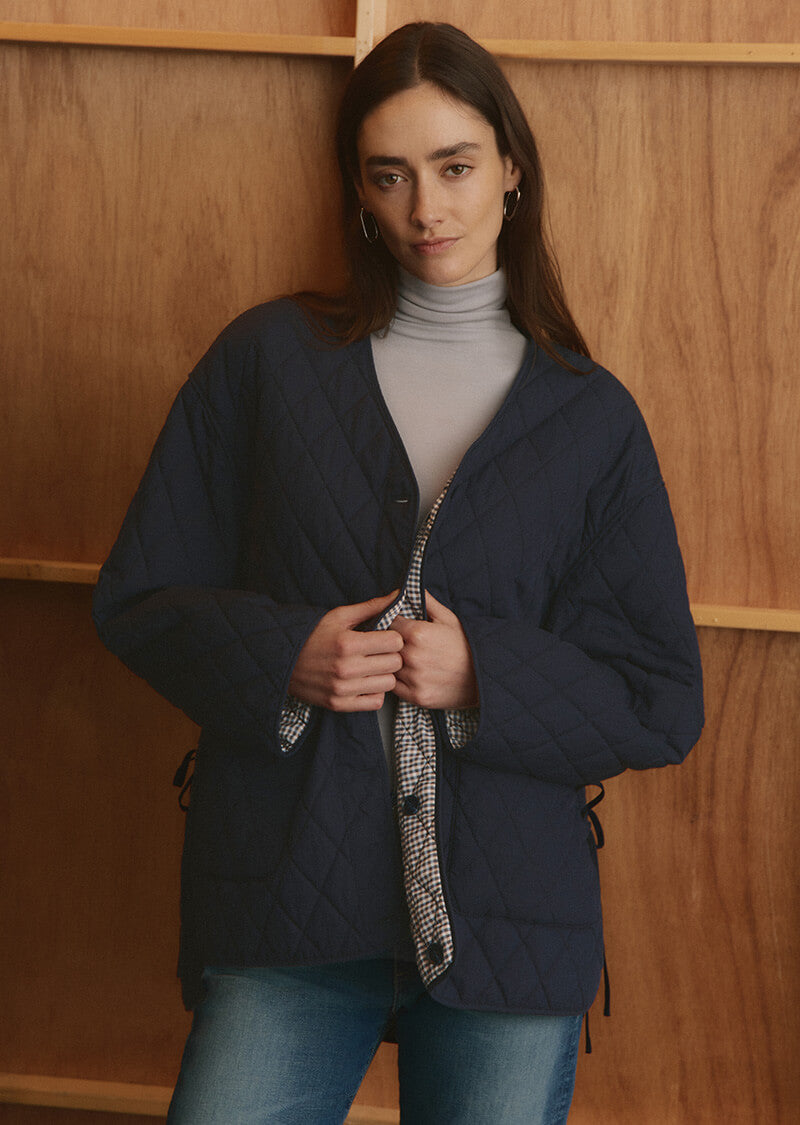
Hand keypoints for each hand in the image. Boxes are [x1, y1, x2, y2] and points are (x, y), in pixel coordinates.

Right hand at [289, 592, 403, 711]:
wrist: (282, 661)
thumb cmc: (313, 635)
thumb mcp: (339, 616)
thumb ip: (370, 607)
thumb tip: (397, 595)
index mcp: (348, 643)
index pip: (395, 642)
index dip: (393, 637)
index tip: (385, 637)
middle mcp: (346, 668)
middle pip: (395, 663)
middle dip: (391, 655)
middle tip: (380, 652)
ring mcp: (343, 688)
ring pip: (388, 684)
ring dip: (384, 675)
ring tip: (372, 667)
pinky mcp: (339, 704)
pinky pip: (375, 702)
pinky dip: (374, 693)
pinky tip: (365, 682)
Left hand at [389, 592, 477, 709]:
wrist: (485, 675)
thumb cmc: (466, 645)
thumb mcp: (448, 618)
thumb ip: (425, 602)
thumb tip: (408, 588)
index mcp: (417, 633)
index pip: (386, 623)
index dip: (387, 623)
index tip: (392, 626)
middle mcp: (412, 656)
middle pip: (384, 646)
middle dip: (387, 644)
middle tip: (396, 644)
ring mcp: (414, 678)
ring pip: (388, 667)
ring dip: (391, 663)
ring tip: (403, 660)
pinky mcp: (417, 696)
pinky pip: (394, 687)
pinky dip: (397, 681)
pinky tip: (408, 675)